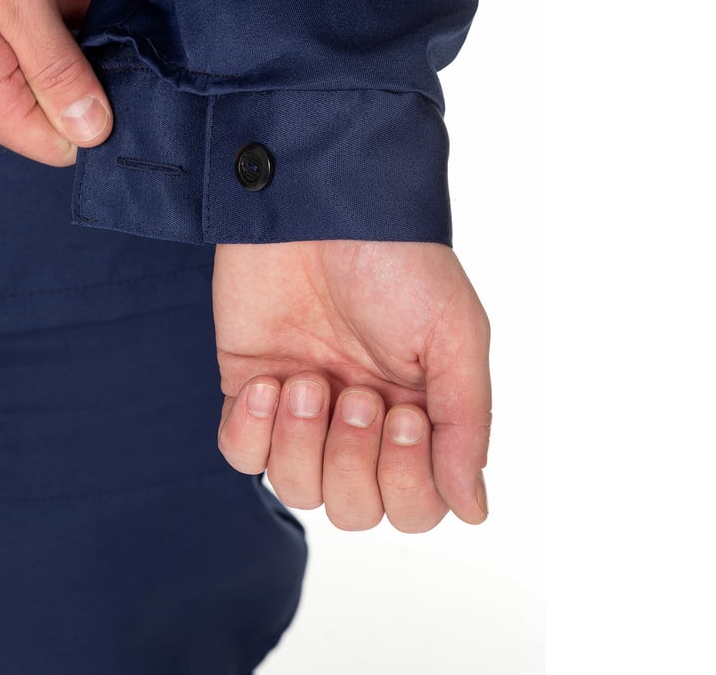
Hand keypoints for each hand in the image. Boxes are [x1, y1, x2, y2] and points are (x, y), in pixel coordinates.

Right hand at [0, 0, 110, 164]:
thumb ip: (58, 70)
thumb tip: (93, 131)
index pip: (52, 145)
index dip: (96, 121)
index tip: (127, 81)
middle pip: (50, 112)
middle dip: (91, 79)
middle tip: (122, 36)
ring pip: (46, 74)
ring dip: (81, 45)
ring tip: (107, 6)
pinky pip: (32, 44)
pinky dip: (63, 23)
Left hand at [214, 241, 490, 531]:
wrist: (319, 205)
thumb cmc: (396, 262)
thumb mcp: (454, 335)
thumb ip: (465, 424)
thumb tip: (475, 510)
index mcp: (417, 413)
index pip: (416, 505)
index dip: (407, 481)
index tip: (404, 413)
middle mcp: (359, 421)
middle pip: (354, 508)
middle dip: (352, 460)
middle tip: (356, 394)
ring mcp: (302, 408)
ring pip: (296, 490)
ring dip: (303, 444)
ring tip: (310, 380)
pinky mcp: (249, 387)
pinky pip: (241, 455)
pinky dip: (252, 432)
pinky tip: (269, 382)